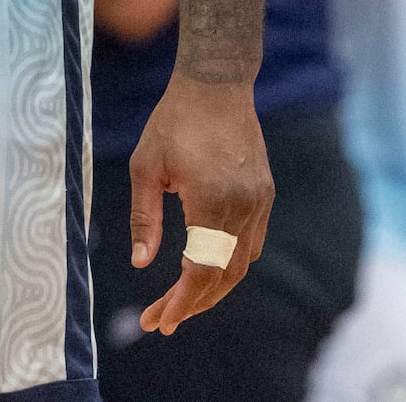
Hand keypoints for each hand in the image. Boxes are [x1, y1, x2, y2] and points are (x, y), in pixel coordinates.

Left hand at [130, 74, 273, 334]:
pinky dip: (228, 265)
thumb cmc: (173, 121)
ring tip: (181, 303)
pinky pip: (250, 244)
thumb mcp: (146, 167)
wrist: (217, 84)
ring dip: (213, 288)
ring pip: (241, 265)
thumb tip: (141, 263)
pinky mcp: (265, 195)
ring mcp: (259, 202)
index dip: (180, 301)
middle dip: (192, 304)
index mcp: (211, 201)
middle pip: (223, 276)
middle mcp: (243, 207)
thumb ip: (145, 218)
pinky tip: (206, 270)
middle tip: (161, 321)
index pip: (200, 270)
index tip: (158, 322)